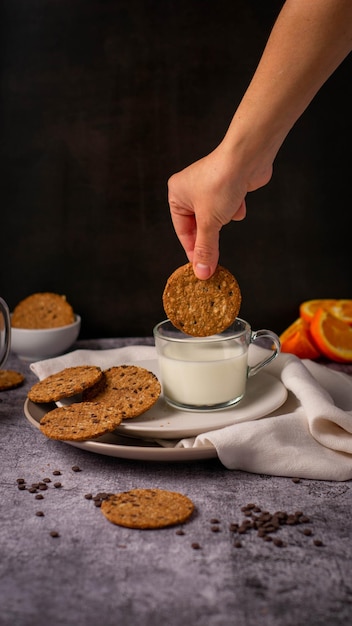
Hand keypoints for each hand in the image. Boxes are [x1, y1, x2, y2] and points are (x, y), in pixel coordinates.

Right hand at [168, 143, 271, 278]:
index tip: (201, 268)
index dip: (192, 250)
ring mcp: (210, 187)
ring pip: (215, 217)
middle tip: (215, 258)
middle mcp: (191, 189)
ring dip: (224, 219)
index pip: (182, 230)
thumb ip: (206, 248)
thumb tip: (202, 272)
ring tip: (227, 212)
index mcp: (177, 194)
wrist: (247, 158)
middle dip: (211, 235)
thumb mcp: (209, 222)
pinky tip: (239, 201)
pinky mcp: (228, 186)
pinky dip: (234, 208)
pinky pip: (228, 207)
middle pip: (199, 225)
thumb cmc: (221, 182)